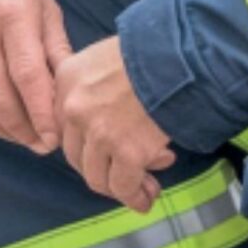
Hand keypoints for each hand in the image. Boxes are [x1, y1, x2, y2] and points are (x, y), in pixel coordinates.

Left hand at [55, 36, 174, 211]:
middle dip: (101, 169)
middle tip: (124, 174)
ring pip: (97, 176)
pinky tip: (146, 198)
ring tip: (144, 188)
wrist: (185, 53)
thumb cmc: (154, 49)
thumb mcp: (106, 56)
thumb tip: (109, 119)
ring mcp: (99, 132)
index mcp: (66, 79)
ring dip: (118, 187)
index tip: (103, 151)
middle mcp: (74, 108)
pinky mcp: (127, 151)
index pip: (62, 124)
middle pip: (76, 155)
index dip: (85, 142)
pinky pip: (123, 185)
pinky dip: (134, 196)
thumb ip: (94, 85)